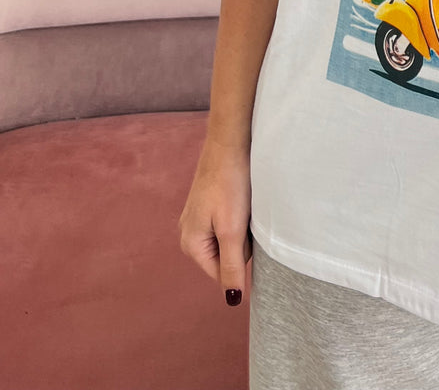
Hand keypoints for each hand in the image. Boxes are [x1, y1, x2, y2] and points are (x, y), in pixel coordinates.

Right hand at [178, 136, 252, 305]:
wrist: (230, 142)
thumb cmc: (231, 184)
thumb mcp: (233, 230)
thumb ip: (231, 266)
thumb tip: (232, 300)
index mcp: (191, 244)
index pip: (222, 274)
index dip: (241, 258)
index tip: (245, 232)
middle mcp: (190, 233)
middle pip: (226, 257)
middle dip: (241, 242)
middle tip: (245, 215)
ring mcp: (199, 218)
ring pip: (230, 239)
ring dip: (242, 227)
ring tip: (243, 204)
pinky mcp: (210, 204)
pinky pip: (229, 222)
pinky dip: (240, 214)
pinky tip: (242, 197)